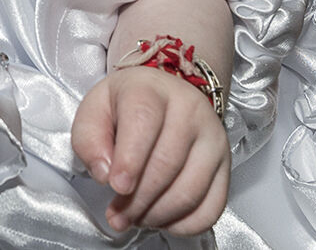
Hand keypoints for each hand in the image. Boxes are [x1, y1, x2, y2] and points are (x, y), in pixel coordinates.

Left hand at [71, 66, 229, 234]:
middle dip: (138, 199)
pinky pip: (212, 206)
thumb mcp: (95, 110)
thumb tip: (104, 173)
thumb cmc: (128, 105)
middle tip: (118, 213)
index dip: (129, 160)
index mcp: (150, 90)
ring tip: (136, 217)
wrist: (164, 95)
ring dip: (158, 214)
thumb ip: (89, 140)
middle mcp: (189, 110)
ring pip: (191, 189)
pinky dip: (185, 224)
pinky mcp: (225, 165)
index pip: (143, 122)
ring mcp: (212, 138)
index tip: (116, 186)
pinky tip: (162, 219)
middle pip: (167, 162)